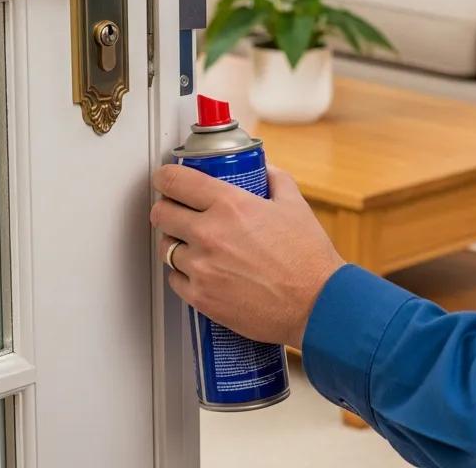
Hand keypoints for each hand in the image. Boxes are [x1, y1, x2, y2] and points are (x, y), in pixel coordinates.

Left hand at [150, 163, 344, 349]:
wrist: (315, 304)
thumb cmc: (307, 257)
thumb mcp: (295, 204)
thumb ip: (276, 179)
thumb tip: (264, 171)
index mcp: (230, 205)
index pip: (177, 181)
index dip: (166, 176)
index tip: (166, 178)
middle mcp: (209, 233)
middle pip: (160, 213)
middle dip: (166, 208)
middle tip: (176, 209)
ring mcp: (202, 268)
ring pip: (165, 247)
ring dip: (175, 241)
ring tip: (193, 243)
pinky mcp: (200, 298)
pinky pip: (174, 279)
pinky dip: (183, 273)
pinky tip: (201, 269)